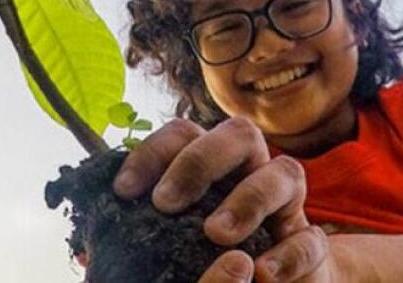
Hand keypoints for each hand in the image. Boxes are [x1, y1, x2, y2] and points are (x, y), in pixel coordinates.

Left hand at [113, 118, 343, 281]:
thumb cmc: (203, 257)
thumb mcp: (165, 243)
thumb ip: (136, 235)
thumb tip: (92, 241)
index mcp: (211, 162)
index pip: (183, 133)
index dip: (152, 154)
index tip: (124, 192)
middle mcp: (250, 169)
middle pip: (239, 134)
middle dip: (201, 161)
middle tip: (166, 204)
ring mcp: (285, 204)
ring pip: (284, 172)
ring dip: (249, 198)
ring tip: (215, 234)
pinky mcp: (309, 243)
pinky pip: (310, 237)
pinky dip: (288, 253)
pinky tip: (260, 272)